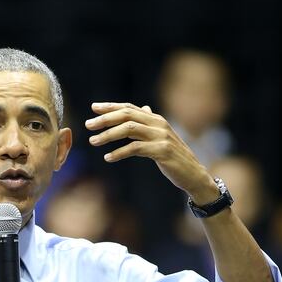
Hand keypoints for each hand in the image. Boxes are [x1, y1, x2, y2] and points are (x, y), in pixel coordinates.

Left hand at [86, 102, 216, 203]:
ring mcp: (161, 137)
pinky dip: (119, 152)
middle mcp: (158, 124)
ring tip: (93, 141)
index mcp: (156, 119)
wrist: (193, 174)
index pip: (130, 108)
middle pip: (127, 115)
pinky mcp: (162, 151)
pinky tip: (108, 158)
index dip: (111, 107)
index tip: (93, 108)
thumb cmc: (175, 157)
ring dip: (108, 135)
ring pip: (129, 130)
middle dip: (105, 119)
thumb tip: (144, 109)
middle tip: (88, 125)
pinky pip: (135, 148)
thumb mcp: (162, 137)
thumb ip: (150, 124)